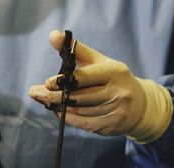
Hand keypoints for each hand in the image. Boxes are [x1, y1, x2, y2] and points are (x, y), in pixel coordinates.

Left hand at [29, 30, 172, 142]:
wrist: (139, 106)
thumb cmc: (112, 79)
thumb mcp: (99, 62)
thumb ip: (76, 50)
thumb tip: (52, 35)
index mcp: (114, 72)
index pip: (85, 77)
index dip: (64, 81)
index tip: (46, 82)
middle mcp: (117, 92)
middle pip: (79, 97)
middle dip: (53, 96)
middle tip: (34, 93)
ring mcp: (115, 111)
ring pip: (79, 111)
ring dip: (58, 107)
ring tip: (43, 101)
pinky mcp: (110, 126)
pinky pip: (83, 123)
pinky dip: (67, 117)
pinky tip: (58, 111)